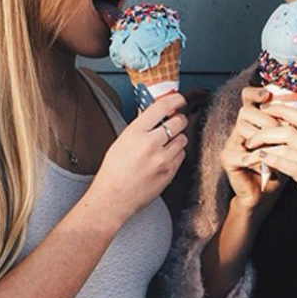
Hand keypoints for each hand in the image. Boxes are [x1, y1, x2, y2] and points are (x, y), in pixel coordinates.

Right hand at [90, 93, 187, 222]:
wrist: (113, 198)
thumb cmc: (114, 171)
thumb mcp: (122, 141)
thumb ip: (140, 127)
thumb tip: (154, 114)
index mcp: (135, 132)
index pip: (162, 107)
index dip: (175, 100)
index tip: (180, 99)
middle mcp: (150, 144)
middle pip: (179, 121)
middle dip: (179, 120)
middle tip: (175, 122)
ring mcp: (162, 159)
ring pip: (183, 139)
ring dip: (178, 138)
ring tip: (165, 144)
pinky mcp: (170, 172)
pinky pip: (182, 155)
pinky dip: (176, 154)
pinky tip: (164, 158)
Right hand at [220, 87, 287, 212]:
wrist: (267, 194)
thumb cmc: (278, 168)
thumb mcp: (291, 144)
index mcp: (253, 122)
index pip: (247, 97)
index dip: (254, 93)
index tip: (267, 94)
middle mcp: (239, 129)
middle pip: (245, 110)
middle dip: (266, 120)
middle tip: (282, 132)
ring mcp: (231, 143)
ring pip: (242, 128)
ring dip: (263, 140)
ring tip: (276, 152)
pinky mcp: (227, 159)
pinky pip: (243, 153)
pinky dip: (258, 160)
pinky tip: (267, 167)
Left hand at [243, 102, 296, 242]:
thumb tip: (288, 145)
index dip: (282, 110)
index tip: (263, 112)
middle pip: (291, 129)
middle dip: (265, 130)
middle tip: (249, 137)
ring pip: (289, 145)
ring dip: (264, 145)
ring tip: (248, 151)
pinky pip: (293, 166)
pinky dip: (275, 160)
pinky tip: (262, 159)